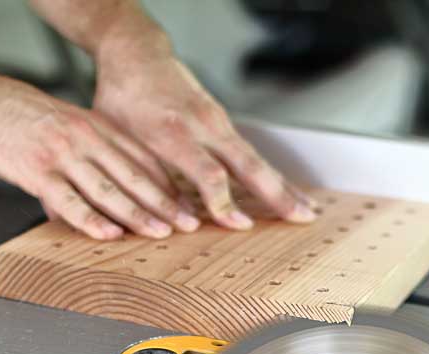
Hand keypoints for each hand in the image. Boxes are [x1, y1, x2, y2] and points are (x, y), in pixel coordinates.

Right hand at [0, 75, 198, 239]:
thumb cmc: (24, 116)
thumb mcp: (70, 123)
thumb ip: (96, 150)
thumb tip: (119, 183)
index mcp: (98, 126)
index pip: (143, 158)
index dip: (169, 185)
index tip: (189, 205)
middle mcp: (86, 139)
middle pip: (134, 176)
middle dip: (165, 203)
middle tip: (190, 224)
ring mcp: (63, 155)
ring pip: (108, 189)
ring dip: (137, 214)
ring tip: (160, 233)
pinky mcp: (38, 171)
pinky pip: (69, 200)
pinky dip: (91, 219)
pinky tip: (109, 234)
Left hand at [93, 45, 316, 229]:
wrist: (136, 54)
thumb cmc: (122, 98)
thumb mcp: (121, 140)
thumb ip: (147, 179)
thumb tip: (171, 220)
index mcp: (173, 132)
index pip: (209, 172)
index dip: (223, 201)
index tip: (238, 225)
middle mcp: (203, 125)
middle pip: (248, 165)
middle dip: (276, 195)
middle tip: (301, 218)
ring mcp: (218, 122)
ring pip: (256, 160)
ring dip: (284, 187)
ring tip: (307, 212)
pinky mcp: (224, 123)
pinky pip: (252, 154)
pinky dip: (272, 175)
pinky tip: (287, 192)